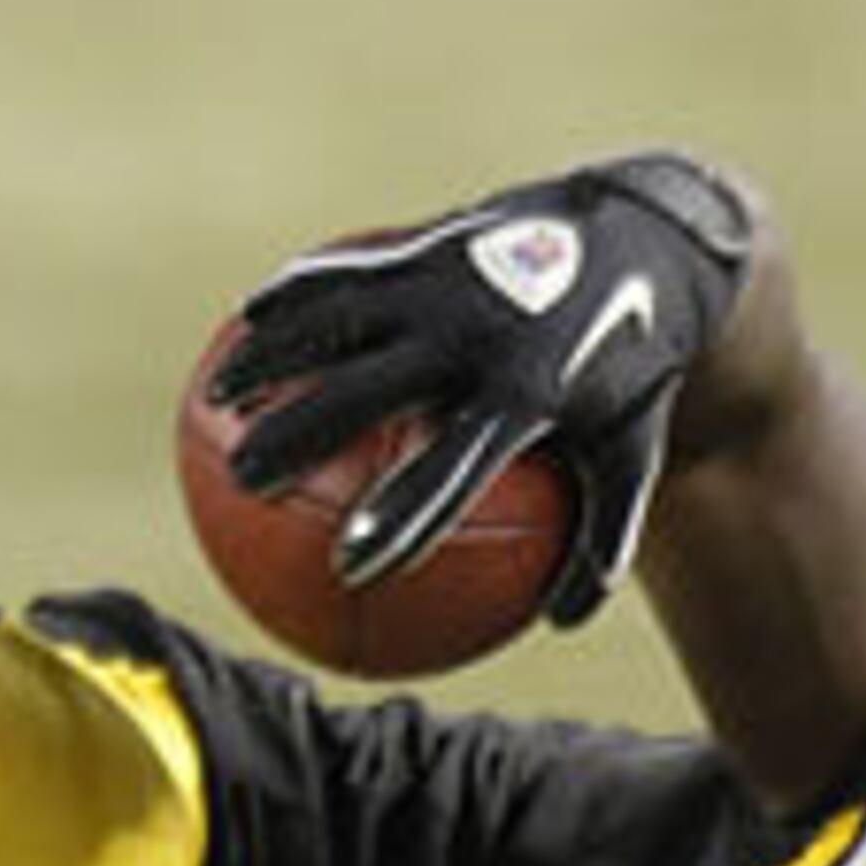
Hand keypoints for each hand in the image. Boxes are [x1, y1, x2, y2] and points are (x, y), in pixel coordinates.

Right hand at [207, 152, 752, 625]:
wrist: (650, 239)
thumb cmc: (636, 371)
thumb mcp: (633, 456)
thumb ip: (602, 540)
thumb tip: (562, 626)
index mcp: (527, 392)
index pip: (452, 470)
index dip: (399, 519)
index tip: (349, 568)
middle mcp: (477, 331)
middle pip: (365, 391)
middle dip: (298, 432)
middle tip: (245, 481)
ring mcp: (449, 281)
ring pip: (337, 321)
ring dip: (272, 357)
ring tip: (215, 398)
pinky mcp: (433, 246)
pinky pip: (349, 274)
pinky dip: (297, 294)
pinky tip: (247, 322)